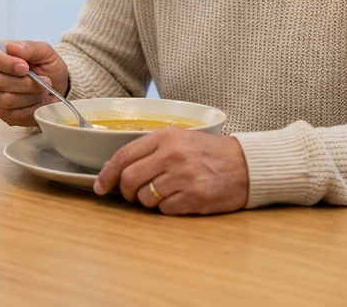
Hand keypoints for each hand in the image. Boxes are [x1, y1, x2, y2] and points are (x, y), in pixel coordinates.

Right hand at [0, 40, 69, 126]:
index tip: (25, 68)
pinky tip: (40, 102)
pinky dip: (31, 110)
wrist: (57, 86)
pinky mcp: (1, 113)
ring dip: (31, 96)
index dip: (6, 63)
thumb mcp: (44, 52)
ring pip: (6, 100)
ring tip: (44, 91)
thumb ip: (28, 48)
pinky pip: (13, 115)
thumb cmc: (47, 66)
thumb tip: (11, 47)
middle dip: (26, 83)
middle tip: (45, 81)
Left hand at [93, 127, 248, 214]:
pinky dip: (167, 208)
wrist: (246, 164)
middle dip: (126, 192)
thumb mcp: (179, 139)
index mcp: (165, 137)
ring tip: (165, 193)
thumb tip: (118, 170)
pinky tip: (180, 199)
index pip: (124, 156)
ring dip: (149, 201)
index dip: (107, 174)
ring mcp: (184, 176)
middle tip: (133, 195)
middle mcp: (172, 155)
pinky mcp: (195, 196)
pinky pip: (164, 209)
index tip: (100, 187)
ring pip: (145, 198)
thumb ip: (150, 150)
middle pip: (129, 180)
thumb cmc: (209, 153)